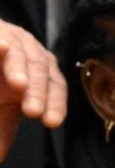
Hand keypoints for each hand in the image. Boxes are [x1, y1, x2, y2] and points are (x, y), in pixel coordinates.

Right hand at [0, 19, 65, 160]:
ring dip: (19, 68)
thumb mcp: (0, 110)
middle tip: (33, 111)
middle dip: (39, 92)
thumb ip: (1, 129)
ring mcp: (12, 38)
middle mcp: (31, 53)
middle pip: (42, 72)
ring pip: (21, 53)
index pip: (56, 88)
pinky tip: (2, 48)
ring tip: (19, 85)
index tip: (51, 123)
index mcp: (42, 73)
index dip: (56, 104)